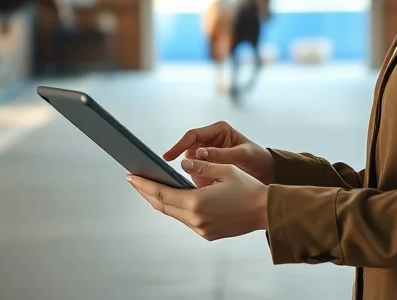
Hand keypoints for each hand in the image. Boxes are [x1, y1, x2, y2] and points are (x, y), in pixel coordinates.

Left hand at [128, 159, 267, 240]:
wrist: (266, 212)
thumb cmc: (248, 189)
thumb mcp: (225, 170)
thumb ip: (201, 166)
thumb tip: (182, 164)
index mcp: (197, 203)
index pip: (161, 193)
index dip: (143, 185)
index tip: (131, 177)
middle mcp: (196, 219)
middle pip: (162, 205)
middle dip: (146, 192)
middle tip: (134, 180)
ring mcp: (201, 229)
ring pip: (173, 213)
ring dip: (160, 200)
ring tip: (150, 186)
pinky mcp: (207, 233)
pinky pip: (185, 219)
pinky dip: (176, 207)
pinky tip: (172, 197)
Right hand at [163, 121, 274, 186]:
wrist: (267, 172)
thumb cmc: (257, 159)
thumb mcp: (242, 155)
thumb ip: (221, 155)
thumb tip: (198, 154)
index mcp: (219, 130)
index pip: (192, 136)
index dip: (178, 146)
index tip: (168, 158)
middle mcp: (210, 140)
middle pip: (188, 151)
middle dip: (189, 165)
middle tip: (185, 177)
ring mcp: (208, 154)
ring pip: (191, 164)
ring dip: (197, 175)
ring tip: (210, 183)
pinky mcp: (209, 166)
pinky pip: (197, 173)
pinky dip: (201, 181)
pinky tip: (210, 187)